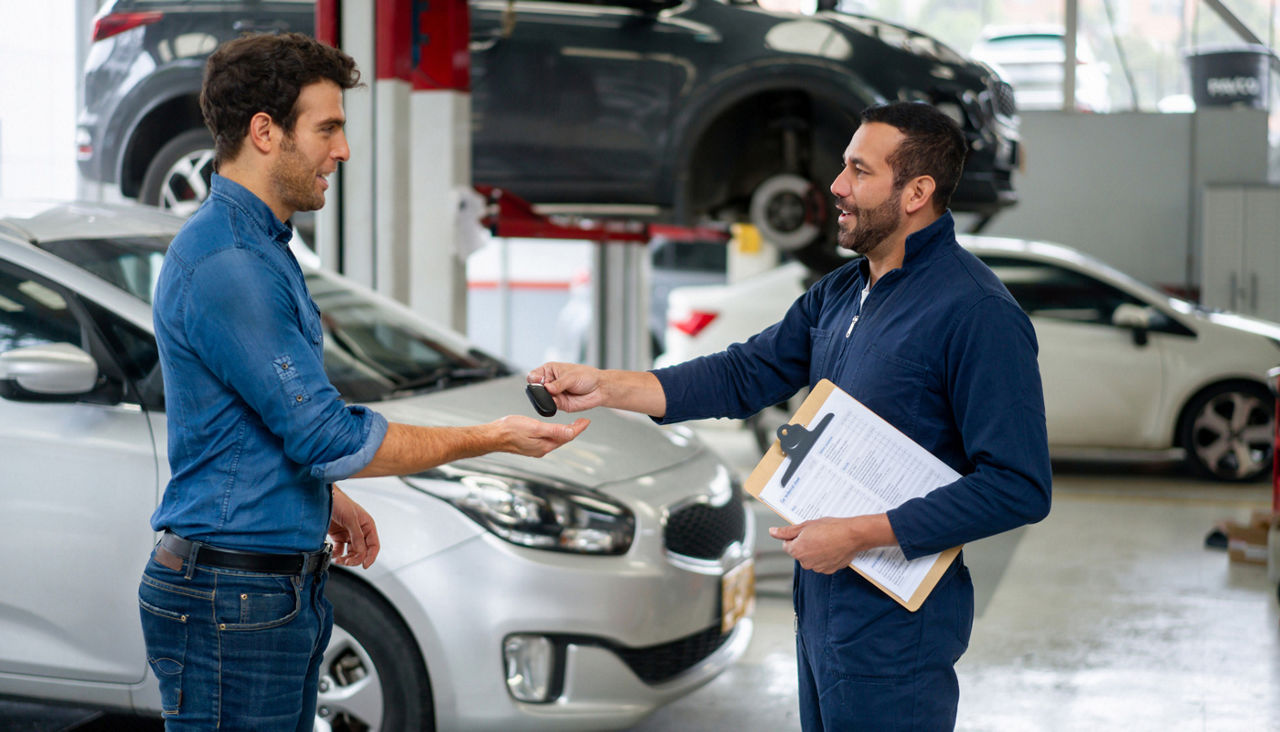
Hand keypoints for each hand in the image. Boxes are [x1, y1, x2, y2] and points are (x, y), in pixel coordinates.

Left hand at [329, 486, 379, 568]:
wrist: (321, 498)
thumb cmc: (339, 501)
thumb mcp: (350, 518)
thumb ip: (357, 536)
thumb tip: (361, 551)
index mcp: (367, 525)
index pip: (373, 545)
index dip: (371, 556)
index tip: (365, 565)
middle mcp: (359, 531)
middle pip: (362, 551)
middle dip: (355, 558)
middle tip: (347, 562)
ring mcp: (348, 534)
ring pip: (352, 552)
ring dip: (346, 558)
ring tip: (339, 560)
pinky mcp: (337, 536)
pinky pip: (340, 550)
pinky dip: (337, 555)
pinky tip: (333, 555)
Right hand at [491, 414, 589, 456]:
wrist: (493, 436)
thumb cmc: (510, 430)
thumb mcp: (535, 427)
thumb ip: (554, 430)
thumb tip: (570, 432)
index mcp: (545, 445)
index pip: (568, 436)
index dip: (578, 428)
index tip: (586, 421)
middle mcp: (542, 449)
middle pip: (563, 439)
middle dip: (573, 430)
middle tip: (582, 421)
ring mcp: (536, 448)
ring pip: (555, 440)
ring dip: (564, 432)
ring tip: (571, 424)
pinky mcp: (530, 446)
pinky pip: (546, 440)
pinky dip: (553, 433)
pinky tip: (552, 429)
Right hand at [528, 362, 604, 412]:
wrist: (599, 389)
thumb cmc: (587, 377)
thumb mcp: (571, 376)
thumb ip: (558, 383)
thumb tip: (547, 388)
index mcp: (550, 371)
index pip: (534, 375)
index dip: (534, 379)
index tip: (539, 381)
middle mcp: (550, 383)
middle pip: (536, 388)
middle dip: (539, 391)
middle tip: (547, 390)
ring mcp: (554, 394)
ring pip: (543, 399)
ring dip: (546, 399)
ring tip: (554, 395)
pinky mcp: (559, 404)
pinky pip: (551, 406)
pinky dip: (552, 405)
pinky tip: (558, 401)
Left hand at [769, 514, 895, 573]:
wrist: (852, 535)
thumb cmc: (830, 527)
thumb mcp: (806, 525)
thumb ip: (786, 531)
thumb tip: (772, 532)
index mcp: (797, 550)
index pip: (787, 545)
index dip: (795, 537)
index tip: (805, 531)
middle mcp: (805, 562)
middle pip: (799, 553)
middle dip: (804, 544)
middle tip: (817, 534)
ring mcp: (818, 568)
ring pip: (811, 558)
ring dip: (815, 551)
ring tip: (827, 540)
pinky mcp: (829, 570)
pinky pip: (822, 563)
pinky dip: (825, 557)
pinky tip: (832, 548)